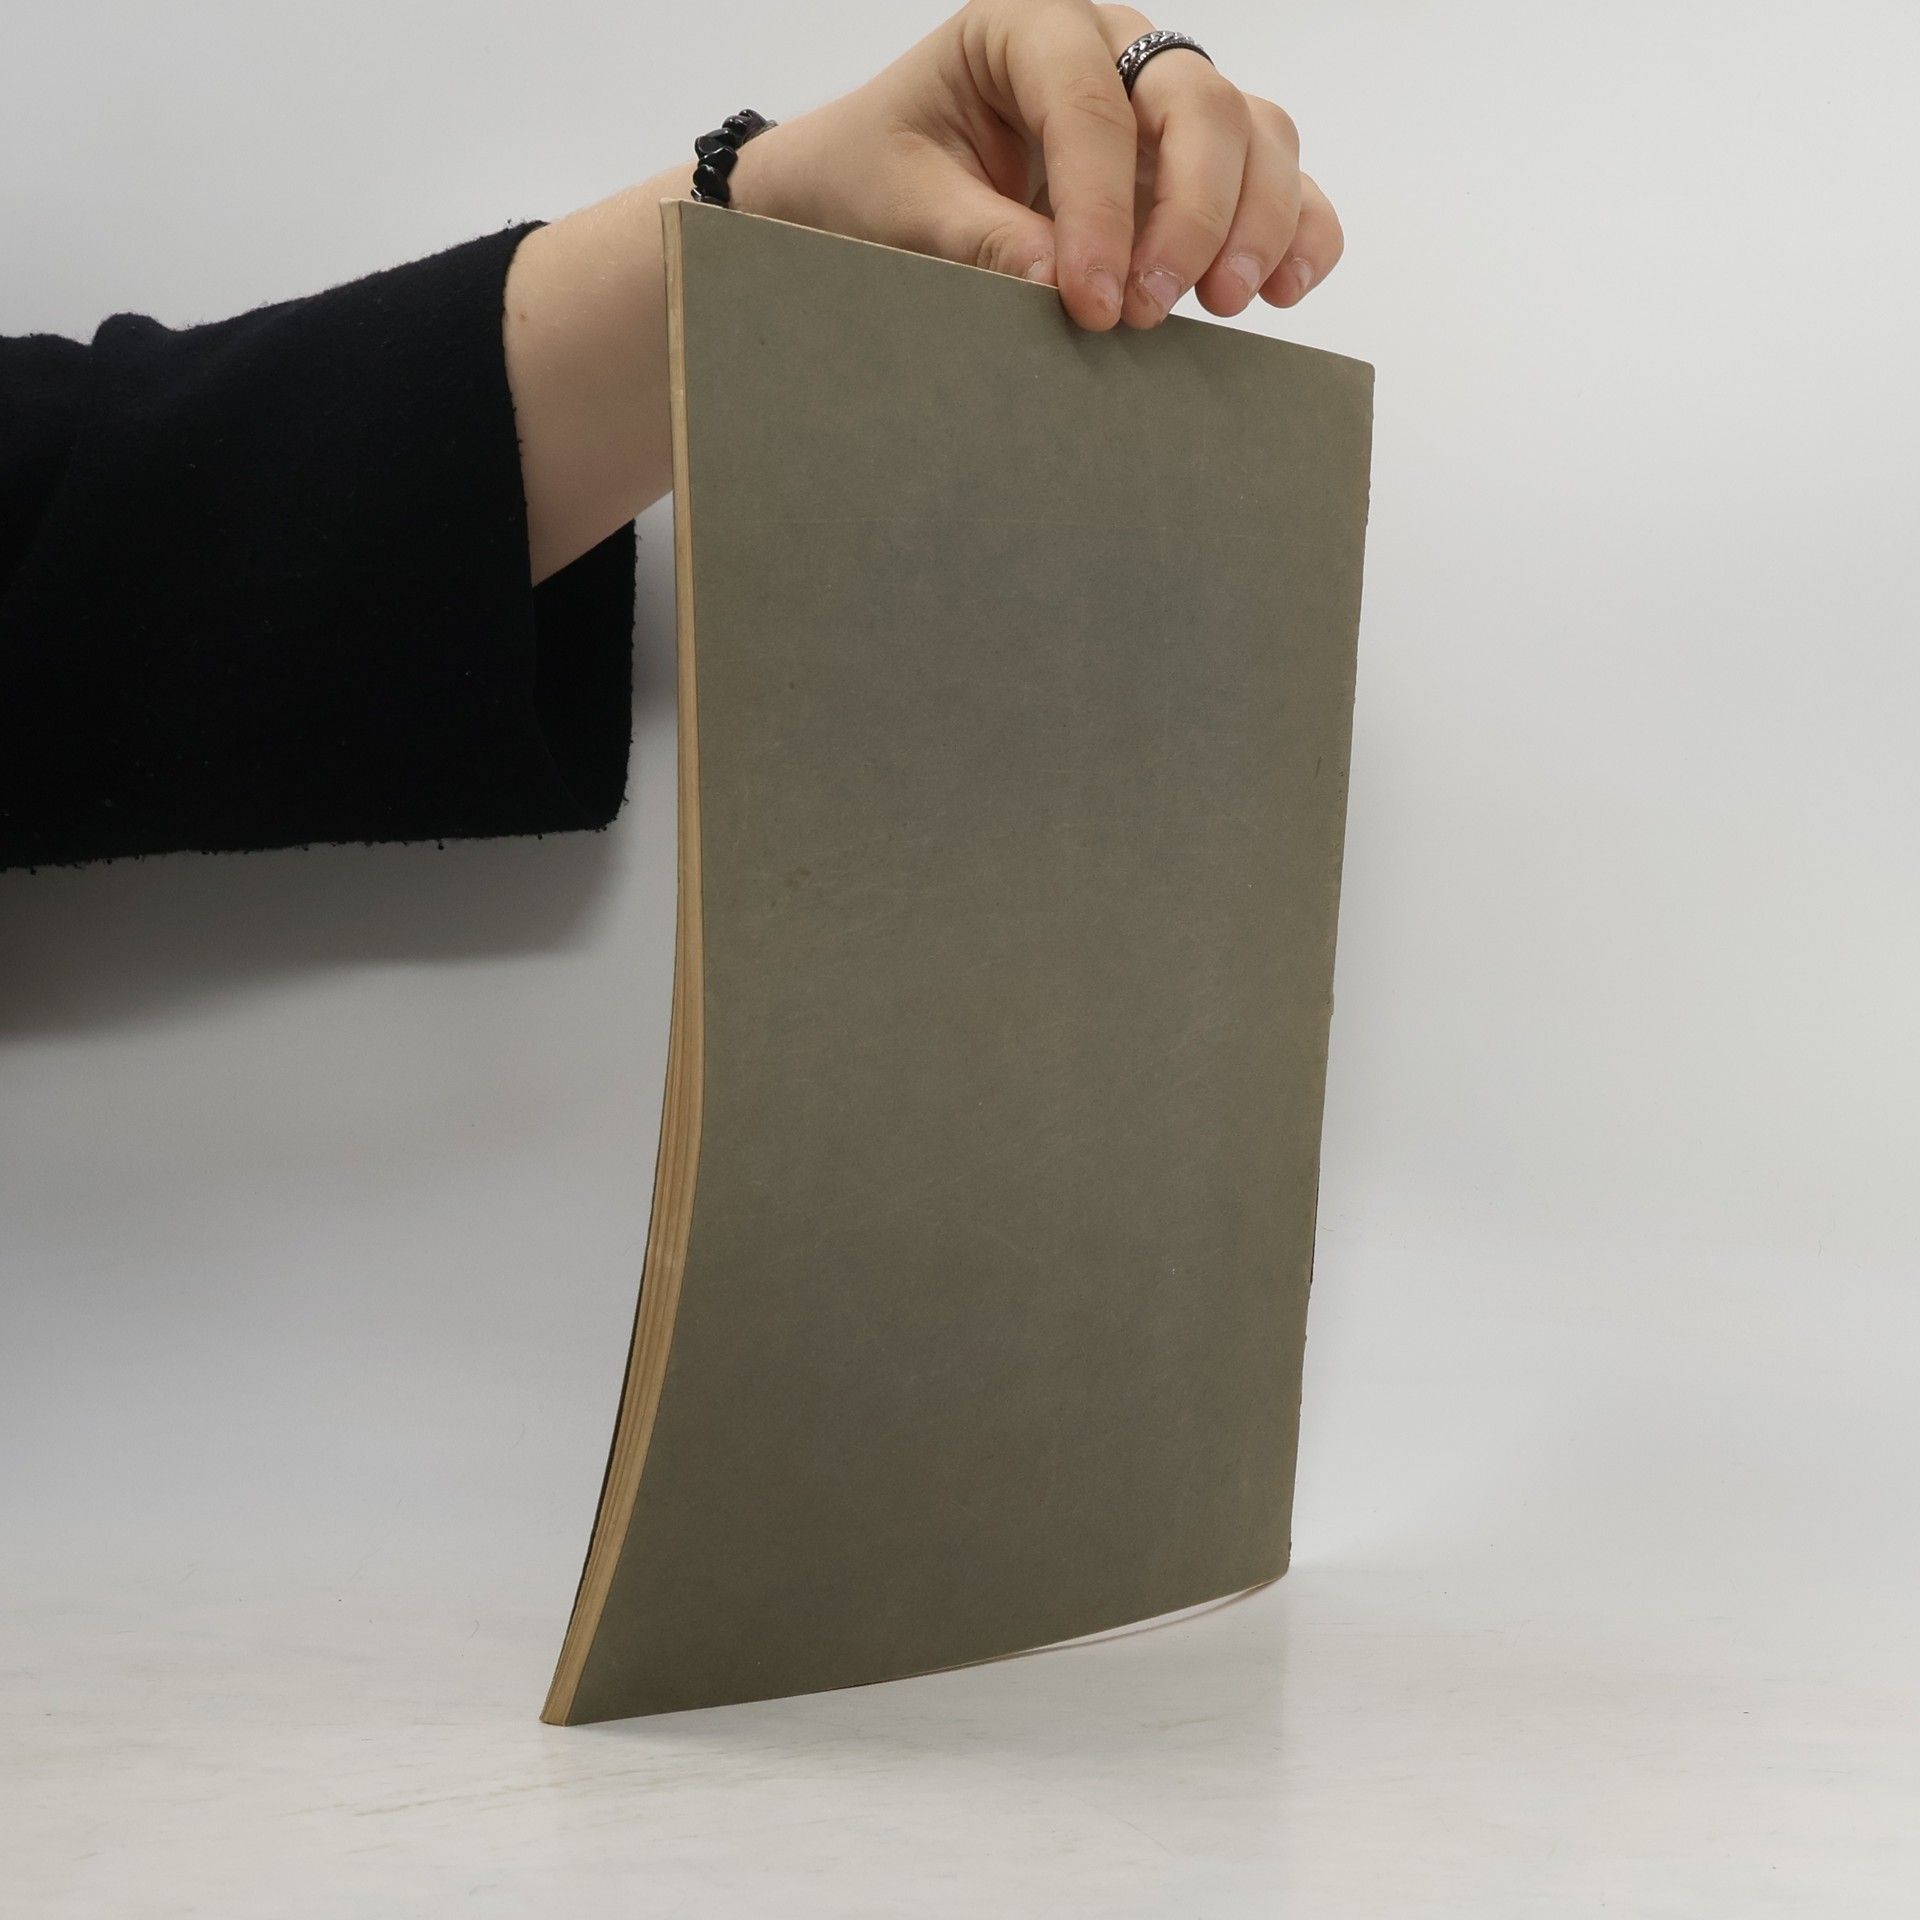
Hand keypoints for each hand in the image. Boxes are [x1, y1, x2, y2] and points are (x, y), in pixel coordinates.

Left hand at [504, 2, 1347, 579]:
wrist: (862, 188)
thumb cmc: (870, 179)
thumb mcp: (900, 208)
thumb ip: (977, 240)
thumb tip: (1063, 284)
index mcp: (1021, 24)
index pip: (1088, 106)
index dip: (1101, 210)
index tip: (1091, 305)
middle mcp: (1106, 42)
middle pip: (1196, 102)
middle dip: (1192, 212)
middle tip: (1153, 309)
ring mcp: (1157, 98)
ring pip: (1252, 128)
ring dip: (1256, 219)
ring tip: (1228, 305)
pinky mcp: (1187, 159)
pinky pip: (1273, 172)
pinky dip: (1296, 225)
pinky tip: (1286, 288)